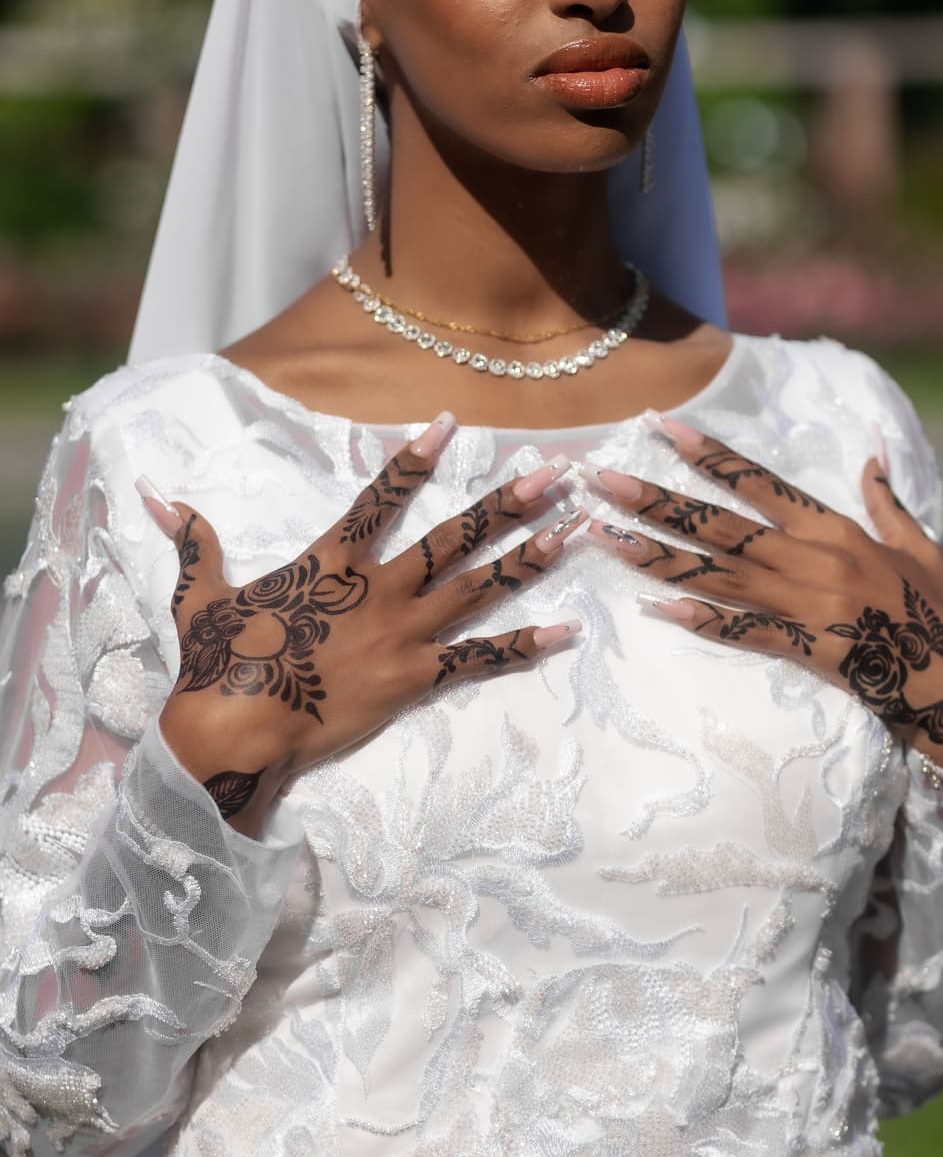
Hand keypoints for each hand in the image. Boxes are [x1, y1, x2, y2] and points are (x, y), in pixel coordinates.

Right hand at [143, 415, 583, 832]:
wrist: (233, 731)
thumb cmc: (217, 663)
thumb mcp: (201, 597)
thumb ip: (196, 543)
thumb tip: (157, 499)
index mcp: (331, 562)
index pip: (380, 498)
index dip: (415, 460)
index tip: (450, 424)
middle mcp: (378, 590)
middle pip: (453, 538)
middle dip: (506, 502)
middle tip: (554, 471)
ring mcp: (402, 635)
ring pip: (477, 588)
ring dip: (526, 557)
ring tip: (571, 529)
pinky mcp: (414, 682)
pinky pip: (478, 660)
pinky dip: (523, 646)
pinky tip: (565, 631)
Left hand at [584, 411, 942, 789]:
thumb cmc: (930, 610)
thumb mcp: (915, 545)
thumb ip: (886, 500)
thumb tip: (874, 455)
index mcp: (830, 529)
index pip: (759, 483)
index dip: (711, 456)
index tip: (666, 429)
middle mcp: (808, 558)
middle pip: (719, 525)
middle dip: (656, 501)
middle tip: (602, 479)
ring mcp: (801, 603)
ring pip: (715, 573)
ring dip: (656, 555)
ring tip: (605, 536)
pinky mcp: (801, 646)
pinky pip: (741, 631)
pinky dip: (700, 619)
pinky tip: (655, 608)